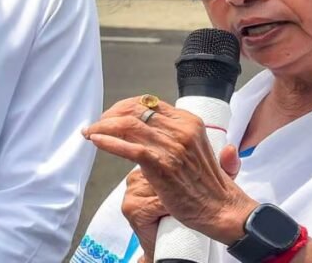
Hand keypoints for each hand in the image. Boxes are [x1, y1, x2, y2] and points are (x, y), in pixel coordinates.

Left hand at [83, 96, 256, 244]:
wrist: (221, 209)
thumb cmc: (209, 184)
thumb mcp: (199, 147)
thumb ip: (180, 133)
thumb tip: (161, 123)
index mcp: (189, 121)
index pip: (149, 102)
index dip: (125, 106)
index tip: (112, 115)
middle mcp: (181, 129)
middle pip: (135, 110)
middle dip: (110, 114)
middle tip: (97, 124)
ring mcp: (171, 146)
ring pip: (128, 125)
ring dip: (103, 127)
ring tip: (90, 132)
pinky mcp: (162, 165)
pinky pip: (128, 148)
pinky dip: (108, 142)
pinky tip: (96, 141)